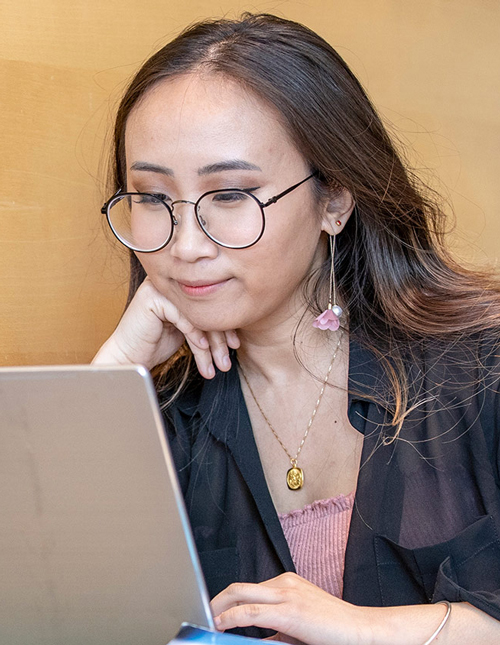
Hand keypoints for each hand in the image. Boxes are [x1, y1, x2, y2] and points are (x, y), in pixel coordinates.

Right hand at [92, 278, 239, 377]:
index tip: (235, 346)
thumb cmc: (155, 345)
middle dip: (220, 340)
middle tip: (227, 363)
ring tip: (217, 365)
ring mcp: (161, 288)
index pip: (212, 304)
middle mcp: (172, 284)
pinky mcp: (152, 298)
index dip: (226, 326)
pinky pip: (183, 316)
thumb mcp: (187, 331)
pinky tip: (202, 348)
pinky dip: (195, 334)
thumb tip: (237, 327)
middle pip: (206, 309)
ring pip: (197, 314)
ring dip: (211, 344)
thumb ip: (205, 323)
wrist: (128, 356)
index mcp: (182, 287)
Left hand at [211, 573, 368, 644]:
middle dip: (214, 602)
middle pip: (238, 587)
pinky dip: (231, 619)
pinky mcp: (289, 612)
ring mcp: (286, 595)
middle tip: (200, 617)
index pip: (247, 588)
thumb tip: (251, 639)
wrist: (361, 629)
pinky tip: (220, 626)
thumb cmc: (332, 630)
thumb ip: (274, 630)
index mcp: (286, 583)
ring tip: (205, 623)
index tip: (212, 613)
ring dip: (218, 610)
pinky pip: (251, 612)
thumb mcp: (297, 626)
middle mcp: (283, 583)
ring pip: (240, 595)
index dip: (226, 601)